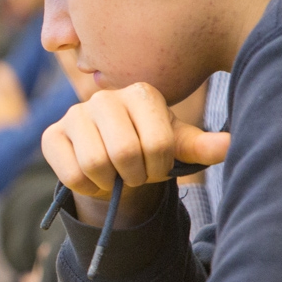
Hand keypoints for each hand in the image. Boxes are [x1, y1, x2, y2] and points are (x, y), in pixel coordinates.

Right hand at [41, 83, 230, 225]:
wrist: (112, 160)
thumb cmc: (150, 149)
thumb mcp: (177, 148)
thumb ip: (202, 146)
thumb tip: (230, 145)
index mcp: (141, 93)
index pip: (157, 142)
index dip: (159, 167)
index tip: (156, 166)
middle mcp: (105, 97)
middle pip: (124, 152)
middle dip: (134, 176)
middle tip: (134, 175)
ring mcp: (74, 114)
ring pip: (95, 163)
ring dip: (110, 183)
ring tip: (114, 175)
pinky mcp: (51, 136)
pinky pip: (71, 173)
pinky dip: (87, 187)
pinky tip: (92, 178)